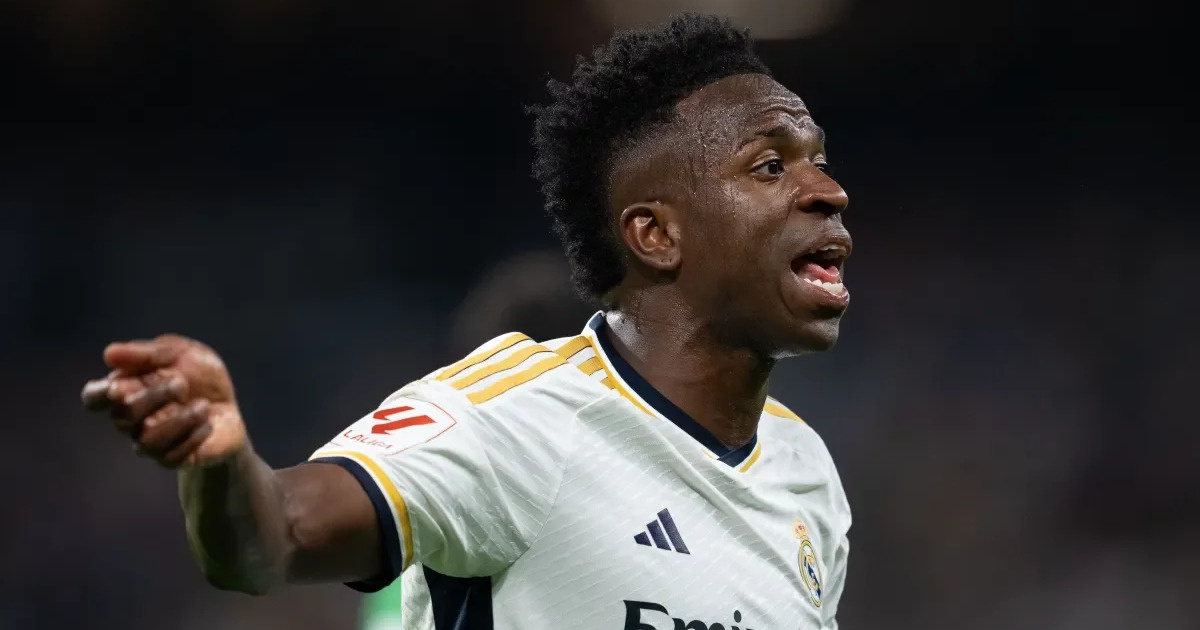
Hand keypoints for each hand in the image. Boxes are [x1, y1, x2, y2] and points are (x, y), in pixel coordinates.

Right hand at [81, 335, 247, 467]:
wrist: (231, 405)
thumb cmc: (199, 375)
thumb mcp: (181, 353)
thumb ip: (147, 353)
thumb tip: (109, 354)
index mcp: (126, 389)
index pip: (94, 398)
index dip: (99, 395)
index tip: (118, 387)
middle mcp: (131, 419)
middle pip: (122, 417)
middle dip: (153, 397)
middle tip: (181, 384)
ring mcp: (149, 441)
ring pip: (146, 442)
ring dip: (179, 421)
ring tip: (203, 406)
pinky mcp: (171, 459)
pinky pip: (172, 458)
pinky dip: (194, 437)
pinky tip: (207, 423)